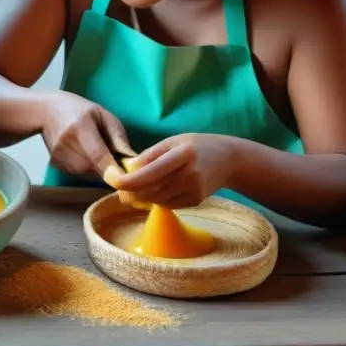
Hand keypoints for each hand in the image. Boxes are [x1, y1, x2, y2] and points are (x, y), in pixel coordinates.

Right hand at [38, 91, 134, 181]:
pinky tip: (85, 155)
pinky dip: (87, 170)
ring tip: (98, 153)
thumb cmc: (79, 109)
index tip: (126, 178)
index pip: (97, 155)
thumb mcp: (103, 115)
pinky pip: (79, 174)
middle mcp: (67, 144)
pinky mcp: (55, 165)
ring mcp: (59, 156)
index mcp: (80, 126)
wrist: (45, 111)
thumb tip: (133, 161)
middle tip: (115, 159)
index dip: (112, 170)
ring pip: (87, 175)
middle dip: (109, 169)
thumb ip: (118, 137)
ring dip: (98, 170)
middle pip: (94, 168)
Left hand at [112, 133, 236, 208]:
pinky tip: (152, 194)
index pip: (151, 172)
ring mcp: (194, 190)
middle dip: (133, 193)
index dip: (131, 181)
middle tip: (119, 193)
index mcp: (182, 154)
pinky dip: (157, 201)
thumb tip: (129, 168)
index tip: (115, 183)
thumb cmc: (197, 146)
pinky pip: (170, 204)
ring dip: (143, 199)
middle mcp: (190, 174)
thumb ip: (151, 154)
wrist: (229, 159)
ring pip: (159, 200)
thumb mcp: (174, 141)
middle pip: (153, 189)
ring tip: (132, 194)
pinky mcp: (196, 201)